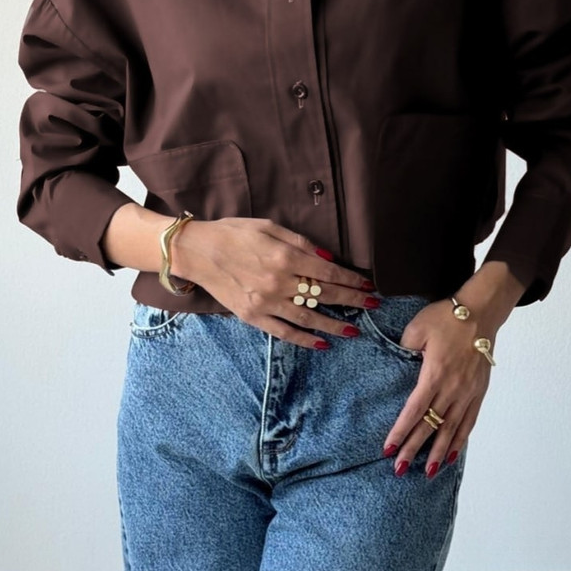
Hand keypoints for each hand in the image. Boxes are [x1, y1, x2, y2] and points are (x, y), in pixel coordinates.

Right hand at [171, 216, 377, 349]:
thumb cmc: (234, 233)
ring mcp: (266, 302)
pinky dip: (304, 339)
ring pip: (308, 317)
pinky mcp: (253, 316)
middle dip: (352, 301)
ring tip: (355, 331)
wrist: (197, 251)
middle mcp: (279, 282)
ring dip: (334, 325)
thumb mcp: (269, 226)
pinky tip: (322, 343)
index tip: (368, 286)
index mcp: (285, 256)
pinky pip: (284, 331)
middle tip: (374, 306)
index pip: (328, 272)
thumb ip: (301, 242)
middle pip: (324, 295)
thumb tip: (329, 258)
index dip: (351, 280)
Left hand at [381, 298, 496, 477]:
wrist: (481, 312)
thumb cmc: (447, 317)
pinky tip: (453, 454)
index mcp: (435, 374)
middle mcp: (452, 388)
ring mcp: (468, 392)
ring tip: (428, 472)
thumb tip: (401, 362)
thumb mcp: (417, 327)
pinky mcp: (479, 392)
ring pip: (451, 429)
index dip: (401, 431)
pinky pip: (469, 422)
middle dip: (414, 448)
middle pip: (431, 425)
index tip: (389, 448)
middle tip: (400, 468)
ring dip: (439, 451)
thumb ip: (406, 347)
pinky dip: (460, 440)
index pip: (414, 410)